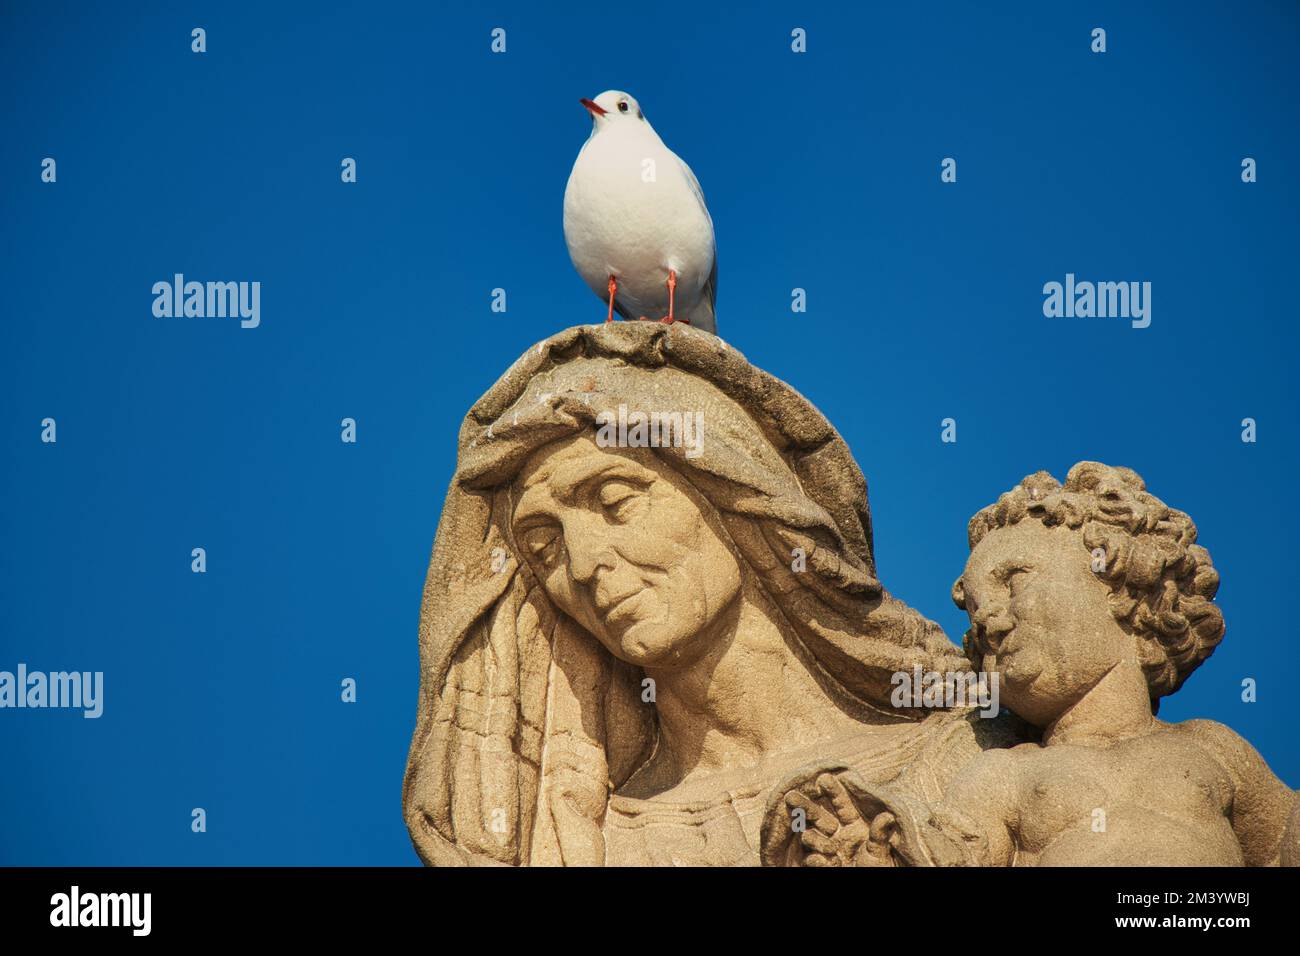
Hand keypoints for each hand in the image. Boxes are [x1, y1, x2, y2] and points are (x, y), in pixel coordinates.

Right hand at [783, 773, 897, 866]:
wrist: (868, 886)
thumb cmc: (878, 870)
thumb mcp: (879, 853)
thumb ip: (879, 835)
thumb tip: (888, 816)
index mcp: (854, 826)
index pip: (842, 804)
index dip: (833, 791)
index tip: (824, 777)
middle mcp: (839, 834)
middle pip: (818, 816)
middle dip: (805, 805)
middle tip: (790, 796)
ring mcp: (829, 849)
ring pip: (811, 836)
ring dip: (817, 840)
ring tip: (830, 850)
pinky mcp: (823, 864)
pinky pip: (812, 858)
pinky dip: (816, 860)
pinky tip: (825, 861)